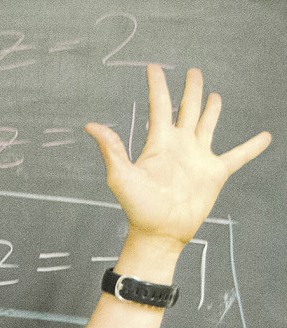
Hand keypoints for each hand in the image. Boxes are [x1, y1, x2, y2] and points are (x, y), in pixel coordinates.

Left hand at [86, 65, 270, 251]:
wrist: (160, 232)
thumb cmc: (138, 207)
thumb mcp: (121, 177)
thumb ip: (111, 149)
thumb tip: (90, 126)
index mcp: (159, 142)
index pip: (159, 106)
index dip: (157, 85)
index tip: (153, 66)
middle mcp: (180, 145)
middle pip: (187, 109)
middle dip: (190, 90)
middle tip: (194, 71)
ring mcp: (198, 157)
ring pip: (208, 125)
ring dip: (212, 110)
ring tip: (214, 96)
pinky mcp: (215, 173)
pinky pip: (237, 156)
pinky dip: (251, 147)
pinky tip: (265, 137)